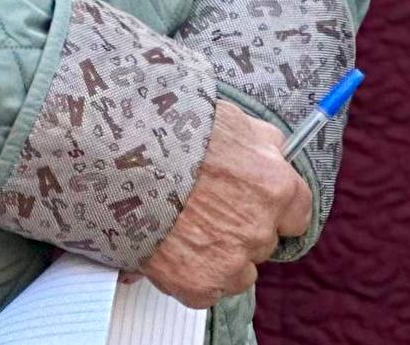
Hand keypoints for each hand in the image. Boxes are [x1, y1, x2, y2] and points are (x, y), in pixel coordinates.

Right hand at [139, 101, 311, 308]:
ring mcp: (230, 260)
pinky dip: (186, 273)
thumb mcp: (226, 119)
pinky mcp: (198, 284)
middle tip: (201, 208)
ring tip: (178, 227)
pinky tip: (165, 245)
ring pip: (237, 271)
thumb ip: (259, 142)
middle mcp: (259, 228)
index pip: (296, 215)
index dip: (270, 208)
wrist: (113, 154)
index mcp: (274, 186)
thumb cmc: (165, 129)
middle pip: (261, 241)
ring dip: (216, 256)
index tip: (251, 203)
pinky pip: (203, 289)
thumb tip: (275, 151)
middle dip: (237, 228)